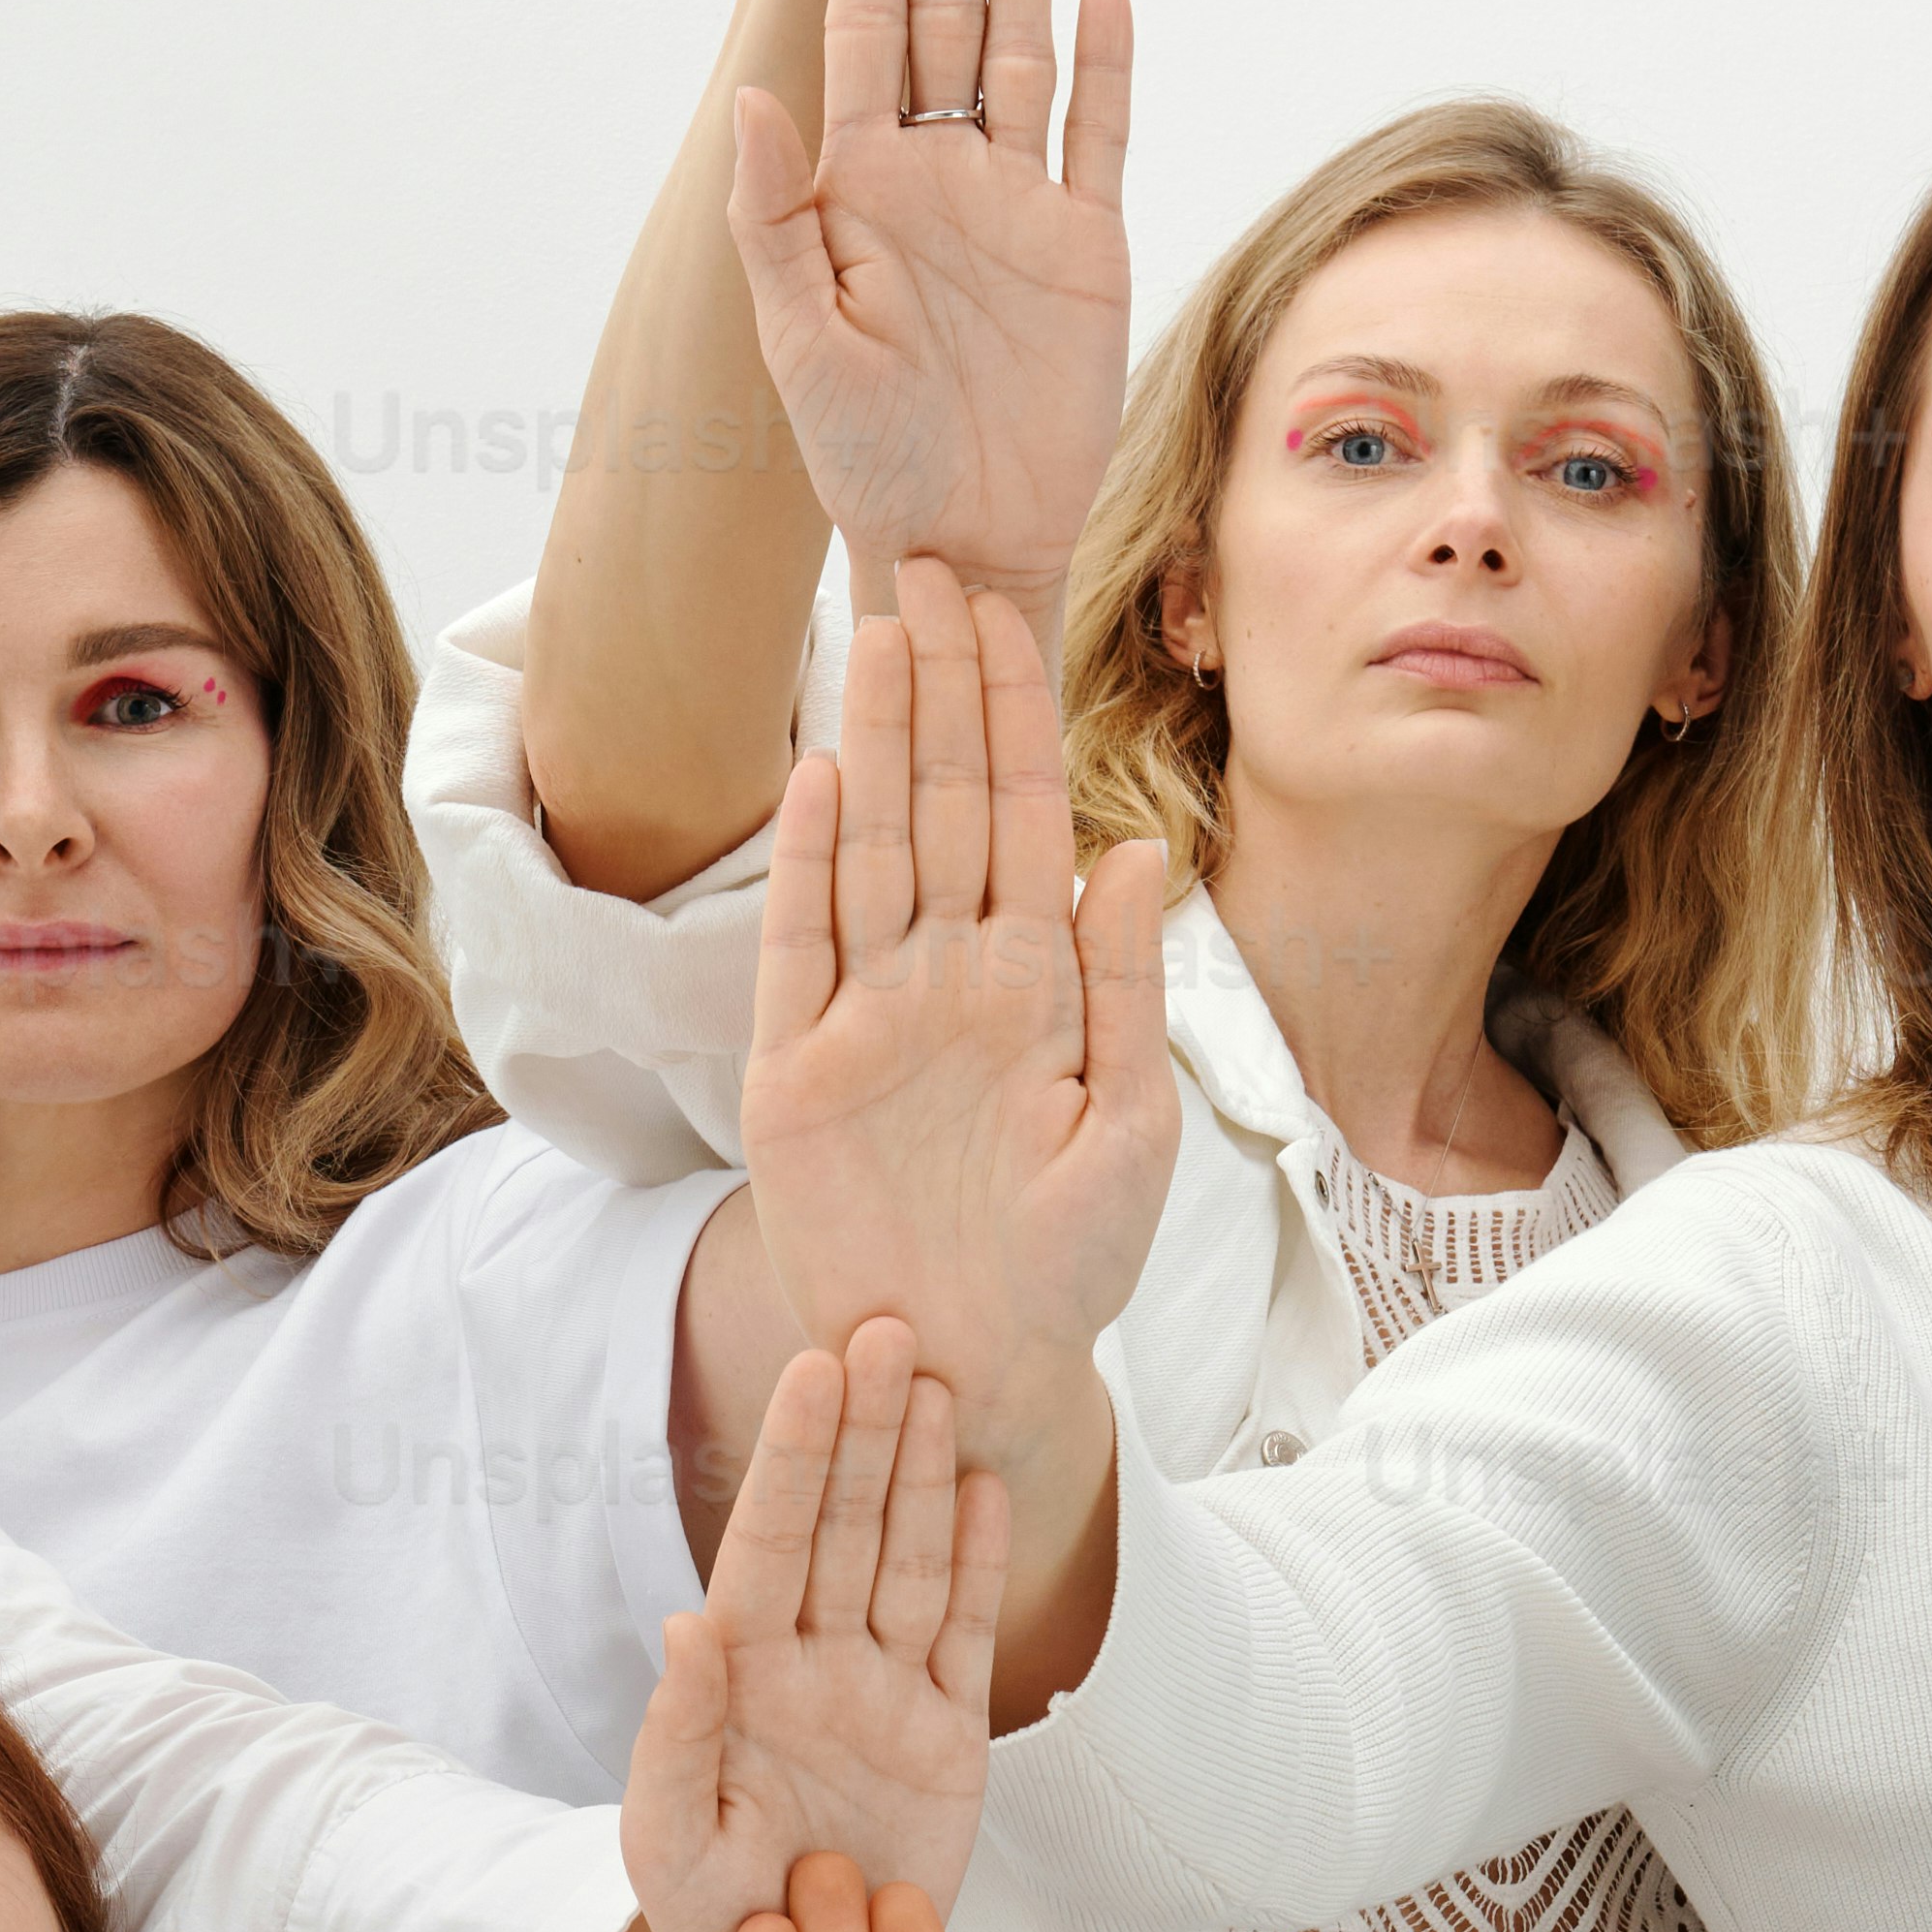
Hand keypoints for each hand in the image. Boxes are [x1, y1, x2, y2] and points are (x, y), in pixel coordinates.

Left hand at [623, 1320, 1003, 1931]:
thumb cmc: (705, 1915)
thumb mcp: (668, 1841)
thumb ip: (674, 1737)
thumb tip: (685, 1626)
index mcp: (742, 1676)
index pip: (771, 1545)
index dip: (798, 1459)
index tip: (818, 1370)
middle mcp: (815, 1664)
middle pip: (847, 1528)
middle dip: (865, 1431)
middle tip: (890, 1327)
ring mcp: (884, 1693)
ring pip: (911, 1563)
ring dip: (924, 1475)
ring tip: (942, 1385)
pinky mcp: (946, 1737)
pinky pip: (966, 1636)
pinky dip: (979, 1565)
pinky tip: (987, 1491)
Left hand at [729, 0, 1134, 604]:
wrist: (960, 539)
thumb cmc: (860, 457)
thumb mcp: (796, 345)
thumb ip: (771, 220)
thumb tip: (752, 100)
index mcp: (858, 191)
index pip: (861, 42)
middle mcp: (936, 180)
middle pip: (944, 24)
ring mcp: (1015, 206)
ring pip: (1021, 58)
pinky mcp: (1085, 246)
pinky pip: (1098, 134)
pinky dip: (1104, 64)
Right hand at [747, 564, 1175, 1473]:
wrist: (979, 1368)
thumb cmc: (1067, 1267)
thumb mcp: (1128, 1125)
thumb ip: (1126, 989)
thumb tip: (1134, 850)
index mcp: (1032, 983)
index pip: (1016, 816)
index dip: (1008, 712)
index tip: (999, 606)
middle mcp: (944, 979)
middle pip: (937, 803)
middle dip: (937, 685)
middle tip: (927, 563)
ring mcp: (865, 1018)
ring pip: (871, 848)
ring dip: (874, 740)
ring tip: (876, 631)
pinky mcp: (796, 1075)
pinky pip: (801, 950)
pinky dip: (809, 868)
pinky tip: (821, 779)